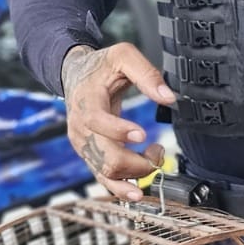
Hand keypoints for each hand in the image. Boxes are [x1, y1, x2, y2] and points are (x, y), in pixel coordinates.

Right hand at [61, 43, 176, 200]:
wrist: (75, 75)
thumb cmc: (100, 67)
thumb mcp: (122, 56)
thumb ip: (146, 73)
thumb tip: (169, 97)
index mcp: (86, 102)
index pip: (97, 122)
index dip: (119, 131)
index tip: (142, 134)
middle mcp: (81, 129)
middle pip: (107, 158)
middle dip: (138, 162)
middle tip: (159, 149)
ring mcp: (84, 146)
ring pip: (108, 174)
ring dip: (136, 174)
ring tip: (154, 156)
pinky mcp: (90, 156)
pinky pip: (105, 180)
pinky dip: (124, 187)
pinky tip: (140, 188)